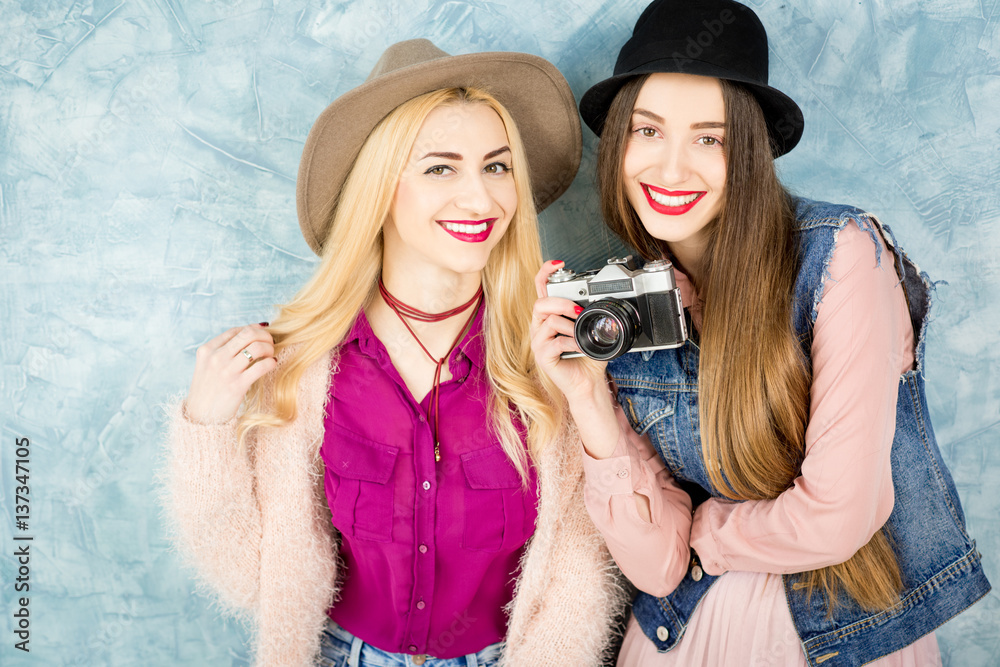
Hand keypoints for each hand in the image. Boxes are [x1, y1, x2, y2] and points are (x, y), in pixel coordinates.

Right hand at [185, 324, 276, 423]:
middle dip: (264, 335)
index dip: (253, 328)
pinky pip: (261, 366)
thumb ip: (222, 351)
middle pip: (248, 334)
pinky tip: (272, 364)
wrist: (200, 416)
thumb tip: (249, 335)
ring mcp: (226, 371)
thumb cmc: (208, 390)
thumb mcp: (207, 366)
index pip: (236, 331)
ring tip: (271, 354)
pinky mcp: (237, 385)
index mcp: (207, 350)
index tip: (263, 332)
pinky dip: (271, 362)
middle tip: (271, 342)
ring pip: (256, 347)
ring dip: (269, 348)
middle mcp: (216, 357)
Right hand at [530, 261, 608, 403]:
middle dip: (561, 303)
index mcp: (550, 315)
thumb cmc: (588, 356)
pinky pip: (555, 343)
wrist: (587, 382)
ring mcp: (539, 341)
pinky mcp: (542, 356)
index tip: (558, 263)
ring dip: (569, 326)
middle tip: (579, 311)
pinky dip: (572, 343)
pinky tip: (581, 347)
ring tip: (582, 335)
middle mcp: (540, 326)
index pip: (540, 288)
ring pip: (548, 321)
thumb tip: (604, 300)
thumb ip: (591, 314)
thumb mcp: (591, 329)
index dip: (546, 273)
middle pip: (540, 303)